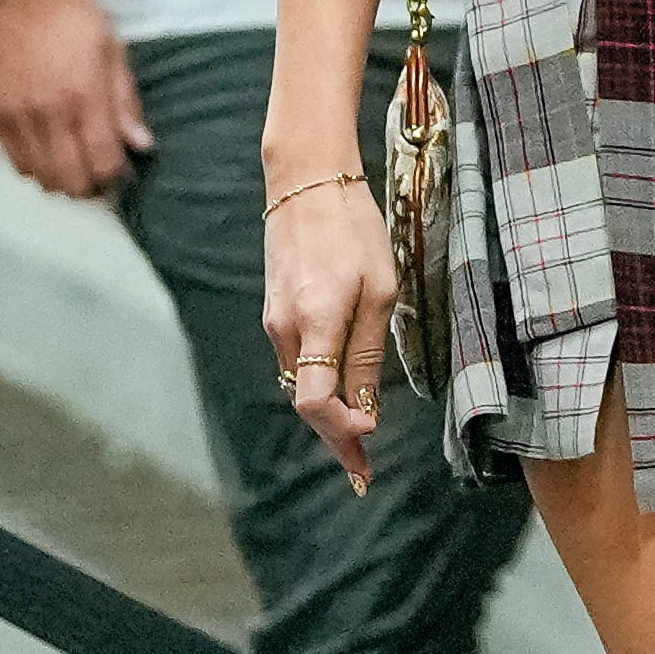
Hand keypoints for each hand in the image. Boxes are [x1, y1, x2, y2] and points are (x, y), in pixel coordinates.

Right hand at [0, 0, 151, 197]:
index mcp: (84, 96)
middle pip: (70, 182)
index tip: (124, 167)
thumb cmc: (73, 15)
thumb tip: (142, 144)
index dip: (116, 175)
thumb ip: (125, 101)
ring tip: (77, 161)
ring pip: (41, 179)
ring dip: (62, 179)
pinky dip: (36, 167)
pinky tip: (50, 149)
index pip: (102, 164)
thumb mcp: (113, 49)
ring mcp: (16, 118)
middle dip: (92, 186)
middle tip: (102, 170)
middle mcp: (48, 115)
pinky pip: (16, 163)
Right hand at [261, 175, 395, 492]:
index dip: (340, 431)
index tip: (368, 442)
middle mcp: (285, 328)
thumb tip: (364, 408)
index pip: (316, 401)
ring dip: (327, 411)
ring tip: (357, 438)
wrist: (308, 181)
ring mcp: (275, 320)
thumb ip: (367, 350)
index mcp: (316, 321)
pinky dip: (318, 381)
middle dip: (335, 437)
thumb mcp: (379, 286)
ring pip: (302, 382)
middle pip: (307, 401)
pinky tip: (340, 389)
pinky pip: (298, 359)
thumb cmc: (354, 227)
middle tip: (361, 472)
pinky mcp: (275, 310)